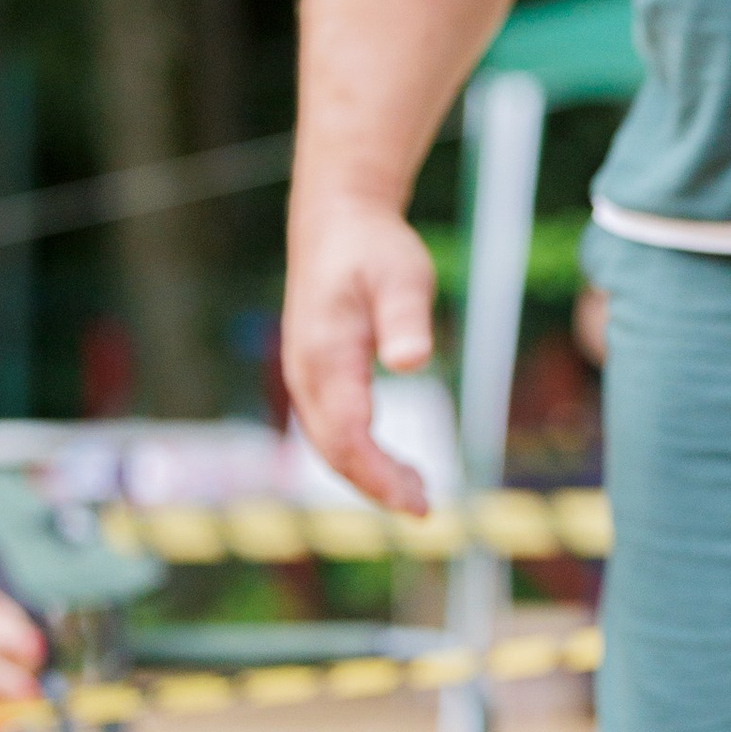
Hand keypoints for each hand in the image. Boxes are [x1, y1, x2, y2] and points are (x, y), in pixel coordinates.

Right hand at [281, 191, 440, 511]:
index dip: (380, 475)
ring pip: (329, 444)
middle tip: (424, 511)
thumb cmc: (374, 247)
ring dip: (368, 477)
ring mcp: (305, 375)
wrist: (338, 219)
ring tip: (417, 496)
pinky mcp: (315, 374)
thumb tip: (411, 361)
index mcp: (325, 355)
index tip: (417, 502)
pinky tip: (393, 466)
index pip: (349, 435)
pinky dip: (359, 457)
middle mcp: (306, 372)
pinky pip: (331, 429)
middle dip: (376, 487)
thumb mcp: (403, 275)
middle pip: (334, 450)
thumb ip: (406, 319)